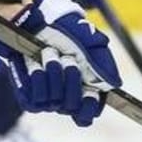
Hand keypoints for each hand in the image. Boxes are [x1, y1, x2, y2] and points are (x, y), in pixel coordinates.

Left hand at [0, 0, 122, 126]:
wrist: (37, 24)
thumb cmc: (67, 34)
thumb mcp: (92, 43)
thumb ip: (105, 64)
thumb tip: (114, 84)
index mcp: (83, 92)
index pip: (86, 116)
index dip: (89, 106)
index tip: (91, 91)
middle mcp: (64, 100)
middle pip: (71, 106)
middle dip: (71, 79)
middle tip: (68, 58)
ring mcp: (45, 100)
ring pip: (53, 100)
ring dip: (53, 73)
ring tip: (49, 53)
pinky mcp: (27, 96)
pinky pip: (34, 97)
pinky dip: (36, 76)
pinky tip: (34, 62)